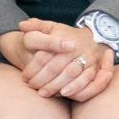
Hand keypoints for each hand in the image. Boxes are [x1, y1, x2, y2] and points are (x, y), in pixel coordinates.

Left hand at [0, 17, 115, 101]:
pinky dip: (75, 89)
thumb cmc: (66, 36)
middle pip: (55, 67)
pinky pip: (86, 81)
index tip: (24, 77)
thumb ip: (36, 26)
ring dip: (55, 86)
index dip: (32, 68)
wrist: (92, 39)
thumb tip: (21, 25)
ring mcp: (87, 58)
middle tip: (31, 87)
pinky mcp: (96, 68)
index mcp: (62, 37)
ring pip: (69, 75)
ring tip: (43, 93)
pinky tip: (63, 94)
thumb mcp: (52, 27)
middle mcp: (76, 47)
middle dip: (41, 79)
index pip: (44, 55)